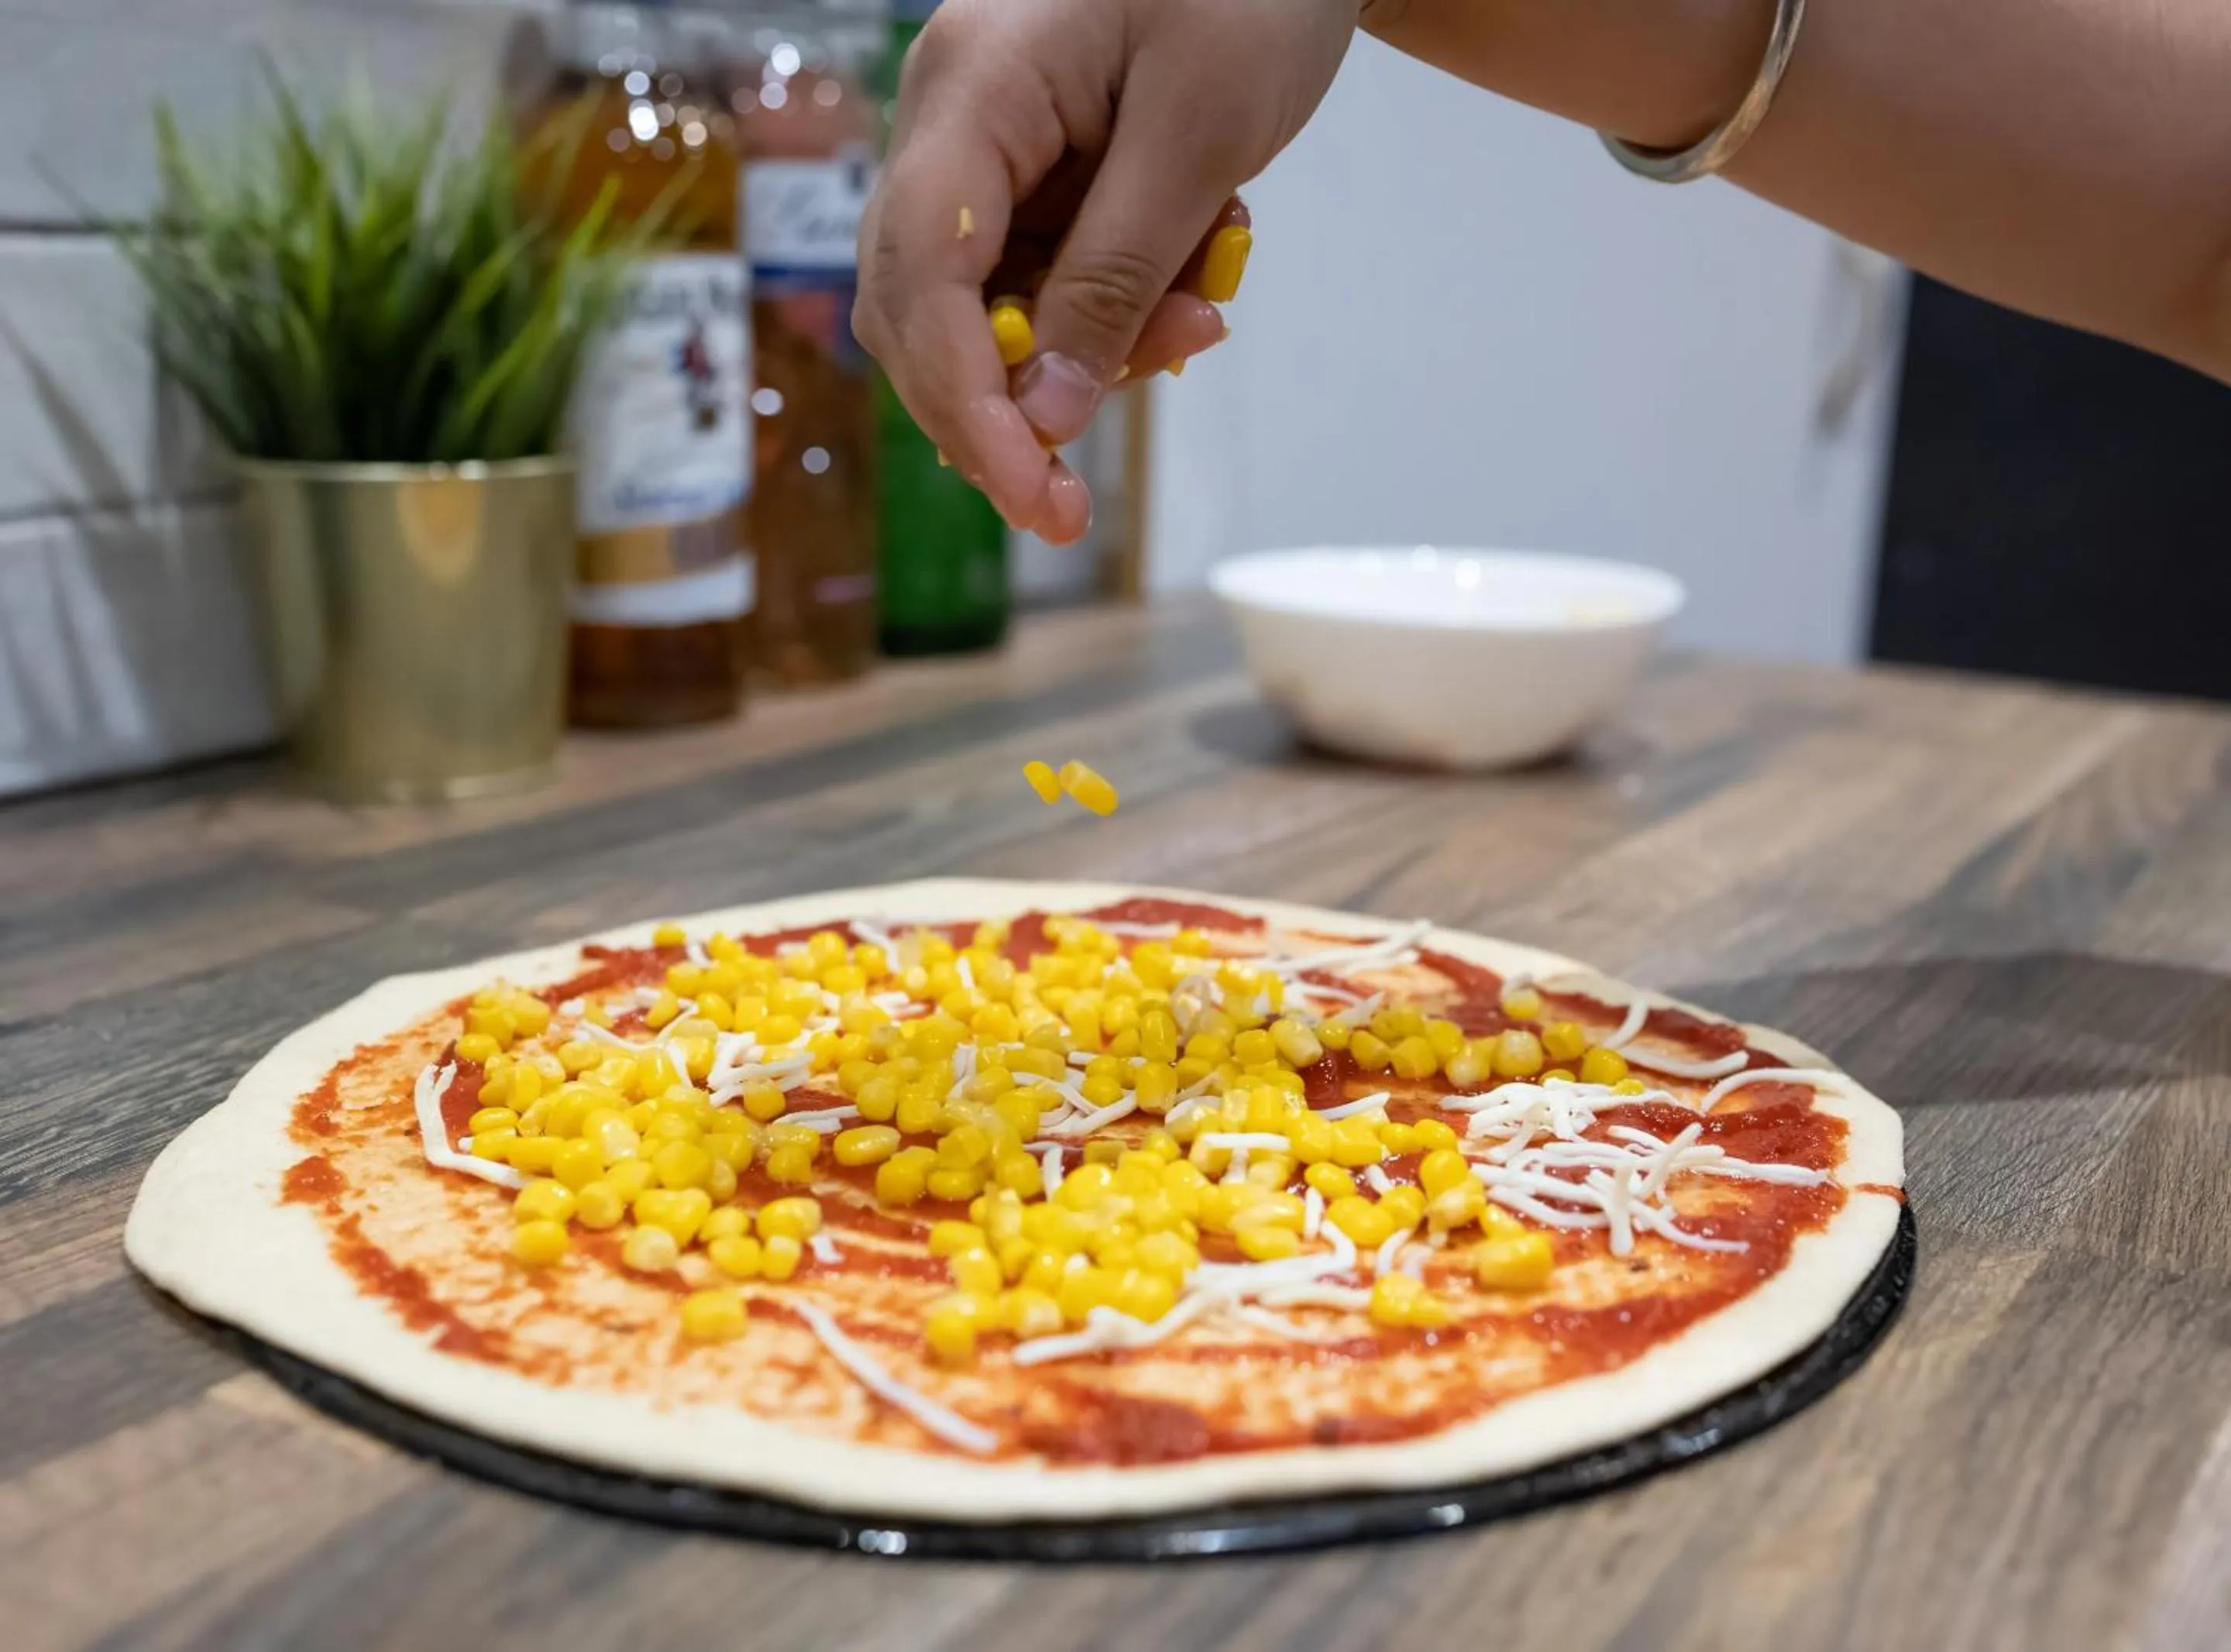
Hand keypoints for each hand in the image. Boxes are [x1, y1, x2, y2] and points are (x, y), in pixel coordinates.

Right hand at [854, 0, 1358, 542]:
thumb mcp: (1200, 132)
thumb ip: (1115, 275)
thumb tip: (1045, 416)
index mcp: (971, 88)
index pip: (921, 273)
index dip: (963, 401)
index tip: (1028, 493)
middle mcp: (950, 122)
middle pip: (923, 311)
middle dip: (1004, 410)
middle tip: (1077, 501)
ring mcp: (983, 150)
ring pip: (983, 313)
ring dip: (1081, 355)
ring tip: (1203, 313)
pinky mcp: (1029, 174)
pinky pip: (1038, 281)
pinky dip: (1109, 312)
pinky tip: (1191, 286)